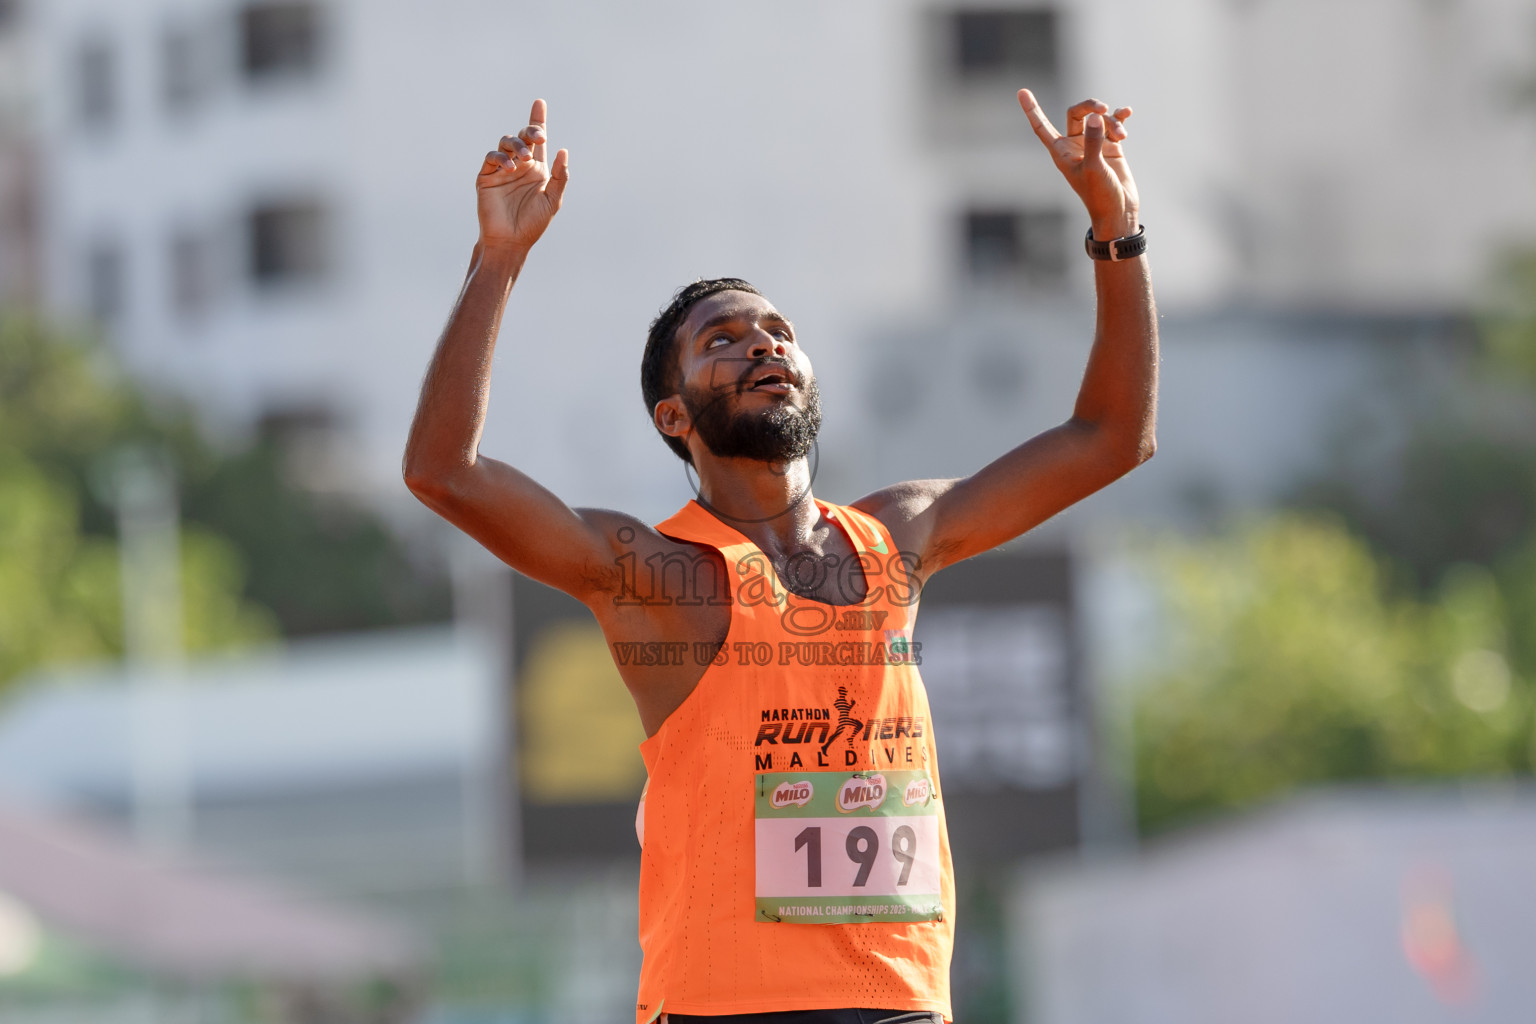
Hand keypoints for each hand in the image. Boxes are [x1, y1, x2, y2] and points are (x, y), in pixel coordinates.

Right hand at [477, 98, 570, 250]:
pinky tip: (511, 168)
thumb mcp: (552, 200)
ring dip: (517, 145)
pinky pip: (492, 157)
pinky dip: (501, 158)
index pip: (537, 140)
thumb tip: (563, 151)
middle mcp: (520, 165)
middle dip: (530, 131)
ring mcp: (502, 169)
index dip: (537, 120)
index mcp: (537, 169)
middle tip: (539, 136)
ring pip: (506, 142)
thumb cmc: (533, 224)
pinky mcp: (487, 176)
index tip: (540, 102)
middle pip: (523, 136)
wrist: (511, 241)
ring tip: (525, 158)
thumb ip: (560, 177)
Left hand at [1018, 90, 1137, 239]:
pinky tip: (1127, 112)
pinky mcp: (1110, 146)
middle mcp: (1075, 146)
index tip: (1021, 92)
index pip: (1041, 127)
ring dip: (1111, 121)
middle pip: (1076, 113)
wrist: (1119, 210)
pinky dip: (1120, 117)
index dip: (1032, 110)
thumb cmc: (1100, 195)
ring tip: (1121, 136)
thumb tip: (1095, 116)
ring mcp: (1093, 144)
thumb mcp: (1093, 168)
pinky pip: (1113, 123)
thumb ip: (1092, 141)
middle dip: (1090, 106)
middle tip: (1103, 110)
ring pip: (1098, 118)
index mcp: (1061, 152)